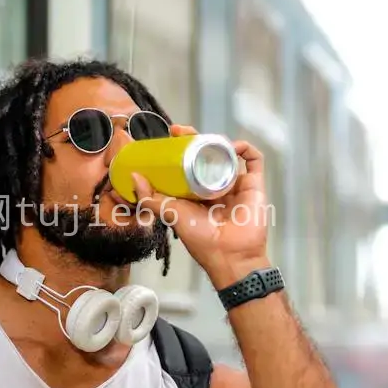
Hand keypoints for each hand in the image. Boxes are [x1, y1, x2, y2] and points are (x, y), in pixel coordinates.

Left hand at [131, 124, 271, 289]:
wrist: (229, 255)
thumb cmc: (201, 238)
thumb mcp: (170, 214)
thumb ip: (151, 198)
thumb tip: (133, 177)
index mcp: (196, 191)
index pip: (188, 163)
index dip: (180, 148)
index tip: (170, 136)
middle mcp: (215, 185)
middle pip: (207, 154)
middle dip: (194, 139)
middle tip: (180, 132)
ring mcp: (235, 183)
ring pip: (228, 154)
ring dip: (217, 141)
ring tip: (205, 137)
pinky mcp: (254, 184)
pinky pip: (254, 160)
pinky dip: (245, 148)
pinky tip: (232, 145)